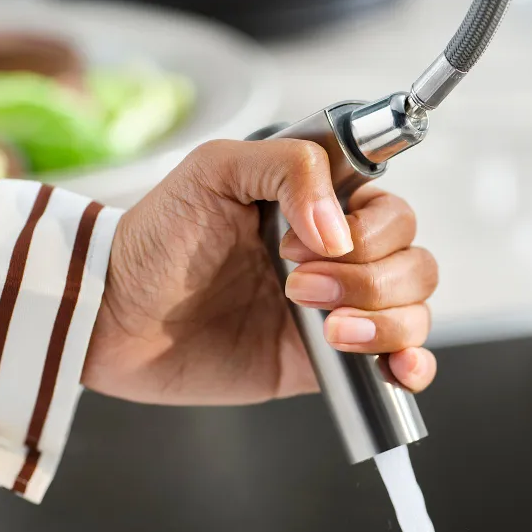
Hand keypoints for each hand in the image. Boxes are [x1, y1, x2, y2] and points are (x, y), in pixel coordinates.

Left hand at [83, 139, 438, 405]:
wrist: (119, 316)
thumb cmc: (160, 237)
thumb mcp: (216, 169)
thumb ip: (288, 166)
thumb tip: (339, 231)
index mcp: (322, 210)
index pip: (392, 213)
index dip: (369, 231)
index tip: (311, 242)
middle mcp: (339, 258)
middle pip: (412, 262)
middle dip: (368, 278)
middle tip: (297, 284)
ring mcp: (337, 309)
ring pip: (413, 310)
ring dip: (385, 320)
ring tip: (327, 328)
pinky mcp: (325, 359)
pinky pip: (396, 361)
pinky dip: (412, 363)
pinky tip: (397, 366)